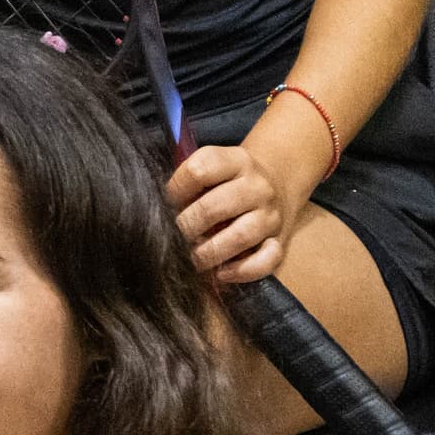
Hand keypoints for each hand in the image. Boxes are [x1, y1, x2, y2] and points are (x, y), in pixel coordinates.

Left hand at [166, 134, 304, 285]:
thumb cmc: (226, 182)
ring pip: (240, 236)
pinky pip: (267, 260)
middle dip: (185, 227)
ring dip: (208, 252)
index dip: (174, 191)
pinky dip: (241, 270)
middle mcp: (257, 186)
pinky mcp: (280, 240)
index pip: (199, 170)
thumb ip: (186, 184)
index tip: (163, 205)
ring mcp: (271, 214)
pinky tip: (221, 272)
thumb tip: (154, 211)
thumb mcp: (211, 170)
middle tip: (171, 239)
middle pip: (214, 207)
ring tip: (190, 258)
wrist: (276, 185)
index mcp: (236, 161)